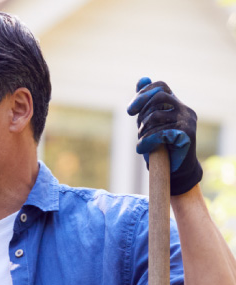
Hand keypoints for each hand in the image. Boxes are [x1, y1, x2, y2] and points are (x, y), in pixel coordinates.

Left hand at [126, 77, 202, 195]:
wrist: (176, 172)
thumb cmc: (161, 148)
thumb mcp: (150, 124)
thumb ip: (146, 105)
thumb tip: (142, 79)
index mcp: (176, 105)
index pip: (161, 86)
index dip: (143, 93)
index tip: (130, 111)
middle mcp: (185, 110)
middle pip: (158, 98)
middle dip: (141, 113)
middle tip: (138, 129)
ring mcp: (188, 121)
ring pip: (156, 116)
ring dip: (142, 131)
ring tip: (142, 142)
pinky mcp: (187, 134)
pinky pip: (160, 132)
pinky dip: (146, 141)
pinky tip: (142, 148)